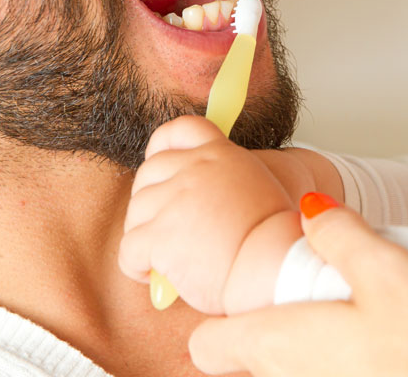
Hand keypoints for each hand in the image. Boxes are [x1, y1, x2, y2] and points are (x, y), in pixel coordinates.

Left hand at [119, 115, 294, 314]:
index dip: (161, 147)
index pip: (179, 131)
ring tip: (169, 259)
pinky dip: (137, 267)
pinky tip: (159, 277)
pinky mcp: (159, 234)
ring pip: (135, 214)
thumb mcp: (257, 188)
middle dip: (149, 204)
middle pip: (147, 174)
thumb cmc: (274, 242)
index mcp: (219, 155)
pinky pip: (128, 250)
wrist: (278, 267)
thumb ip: (224, 180)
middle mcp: (194, 169)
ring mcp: (174, 199)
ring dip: (144, 237)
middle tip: (168, 231)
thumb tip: (198, 201)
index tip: (160, 169)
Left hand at [189, 202, 407, 376]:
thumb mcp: (386, 271)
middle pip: (248, 358)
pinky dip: (334, 368)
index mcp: (276, 343)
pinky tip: (375, 358)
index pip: (206, 343)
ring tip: (351, 327)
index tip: (248, 294)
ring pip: (286, 373)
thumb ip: (339, 235)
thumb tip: (312, 208)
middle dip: (269, 329)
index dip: (219, 319)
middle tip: (312, 301)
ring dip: (304, 352)